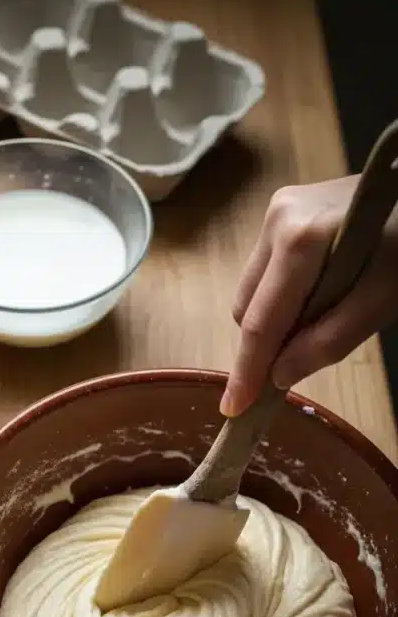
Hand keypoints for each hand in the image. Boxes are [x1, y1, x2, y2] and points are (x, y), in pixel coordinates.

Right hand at [221, 176, 397, 416]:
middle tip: (303, 354)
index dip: (248, 370)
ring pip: (252, 289)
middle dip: (266, 340)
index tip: (235, 408)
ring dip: (275, 315)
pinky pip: (266, 269)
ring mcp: (276, 209)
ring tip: (323, 310)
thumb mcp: (381, 302)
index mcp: (299, 241)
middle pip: (246, 307)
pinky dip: (283, 292)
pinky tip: (318, 288)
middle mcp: (276, 220)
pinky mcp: (282, 208)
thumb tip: (279, 376)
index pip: (261, 322)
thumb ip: (328, 344)